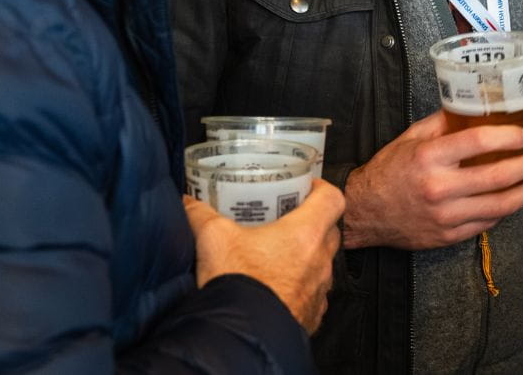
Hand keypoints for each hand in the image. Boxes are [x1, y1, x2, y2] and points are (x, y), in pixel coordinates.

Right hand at [185, 179, 343, 332]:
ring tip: (279, 255)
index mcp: (305, 234)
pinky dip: (301, 287)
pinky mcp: (311, 315)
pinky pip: (314, 294)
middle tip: (288, 219)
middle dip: (312, 223)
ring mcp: (318, 291)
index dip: (321, 189)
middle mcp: (320, 262)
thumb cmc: (238, 286)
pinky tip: (278, 286)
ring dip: (307, 257)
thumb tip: (190, 204)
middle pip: (330, 231)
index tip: (306, 188)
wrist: (241, 335)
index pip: (332, 200)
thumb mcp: (213, 238)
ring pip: (322, 264)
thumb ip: (202, 214)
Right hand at [340, 110, 522, 250]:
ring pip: (499, 206)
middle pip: (496, 176)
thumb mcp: (410, 138)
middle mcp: (439, 187)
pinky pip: (487, 223)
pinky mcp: (449, 235)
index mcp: (429, 157)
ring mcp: (445, 215)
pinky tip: (514, 199)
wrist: (365, 212)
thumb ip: (442, 124)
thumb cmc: (388, 171)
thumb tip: (473, 110)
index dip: (508, 137)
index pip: (478, 142)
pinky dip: (504, 210)